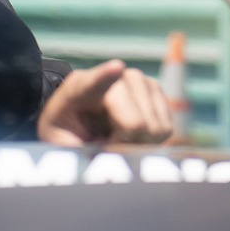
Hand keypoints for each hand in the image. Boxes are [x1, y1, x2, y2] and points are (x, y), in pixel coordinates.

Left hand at [36, 60, 173, 145]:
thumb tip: (111, 162)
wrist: (80, 119)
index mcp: (77, 89)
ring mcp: (137, 79)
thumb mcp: (63, 147)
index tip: (116, 69)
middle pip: (135, 123)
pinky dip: (151, 139)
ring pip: (154, 127)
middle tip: (107, 145)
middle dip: (126, 145)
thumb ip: (80, 153)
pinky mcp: (155, 89)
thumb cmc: (69, 134)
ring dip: (139, 143)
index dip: (105, 77)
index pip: (92, 84)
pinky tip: (132, 133)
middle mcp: (112, 75)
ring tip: (117, 137)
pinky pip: (166, 128)